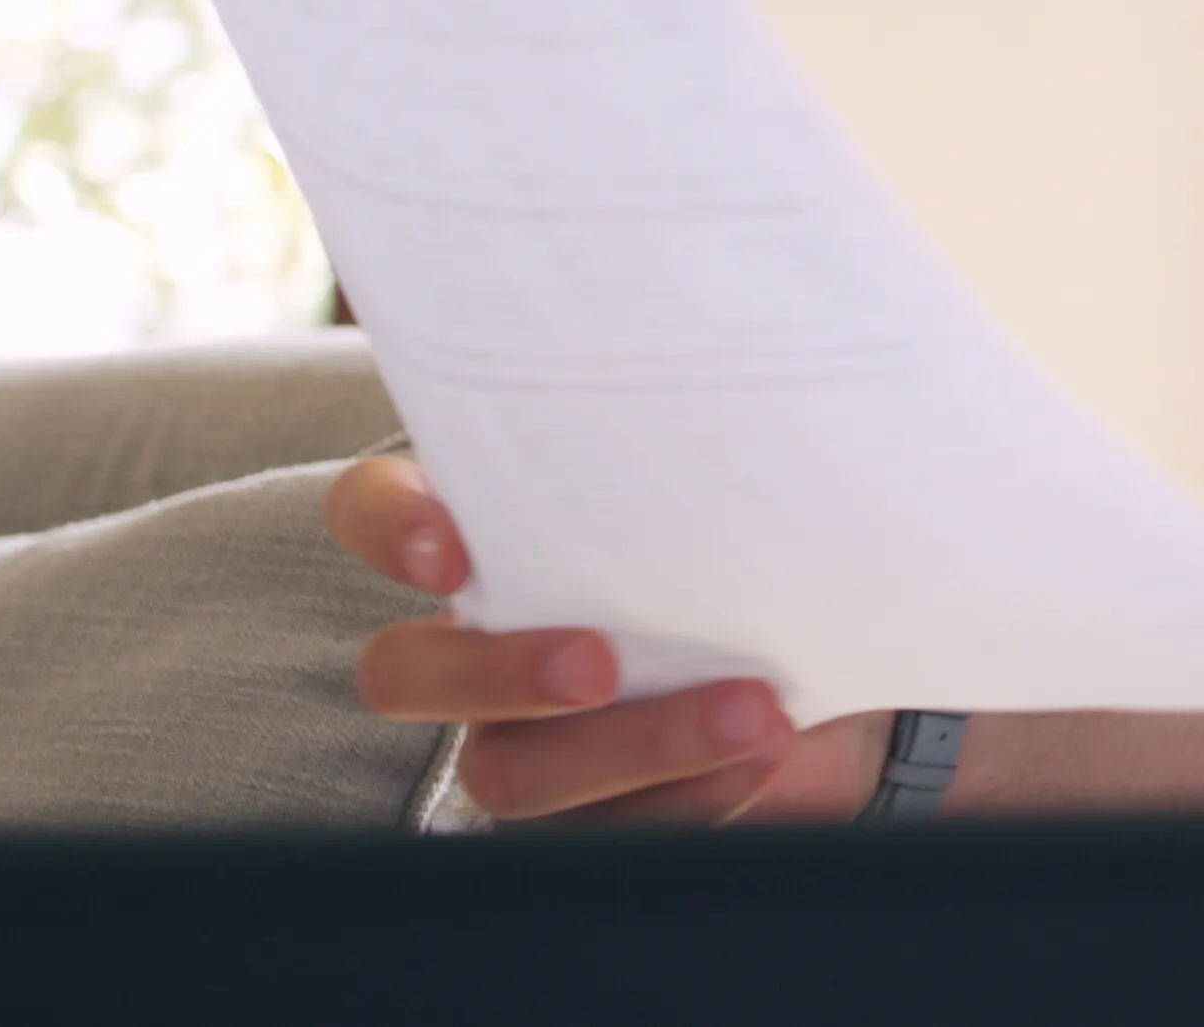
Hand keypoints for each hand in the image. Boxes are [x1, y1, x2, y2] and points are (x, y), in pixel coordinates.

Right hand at [325, 454, 888, 824]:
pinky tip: (765, 754)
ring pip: (510, 776)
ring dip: (636, 747)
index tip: (448, 550)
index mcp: (481, 531)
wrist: (830, 638)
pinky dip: (694, 798)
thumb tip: (756, 369)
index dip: (389, 528)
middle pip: (403, 676)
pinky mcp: (590, 819)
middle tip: (597, 662)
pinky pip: (609, 834)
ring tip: (756, 713)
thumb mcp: (732, 470)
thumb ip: (702, 437)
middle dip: (494, 673)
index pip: (374, 510)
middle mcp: (474, 641)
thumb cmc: (750, 527)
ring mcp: (520, 739)